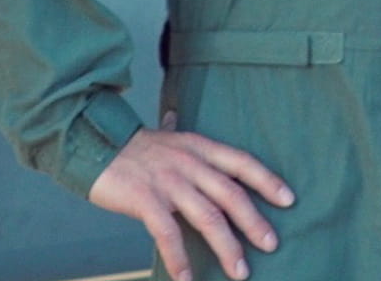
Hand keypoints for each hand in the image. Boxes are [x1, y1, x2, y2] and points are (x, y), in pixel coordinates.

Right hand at [88, 112, 294, 280]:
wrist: (91, 142)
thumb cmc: (131, 147)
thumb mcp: (163, 136)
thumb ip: (176, 133)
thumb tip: (176, 115)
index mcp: (196, 146)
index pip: (239, 161)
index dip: (266, 179)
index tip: (289, 198)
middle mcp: (187, 161)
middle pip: (230, 193)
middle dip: (254, 221)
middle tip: (272, 244)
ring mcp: (167, 180)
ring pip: (207, 216)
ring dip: (227, 247)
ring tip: (240, 272)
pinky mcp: (144, 198)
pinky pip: (167, 233)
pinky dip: (179, 258)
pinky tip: (186, 279)